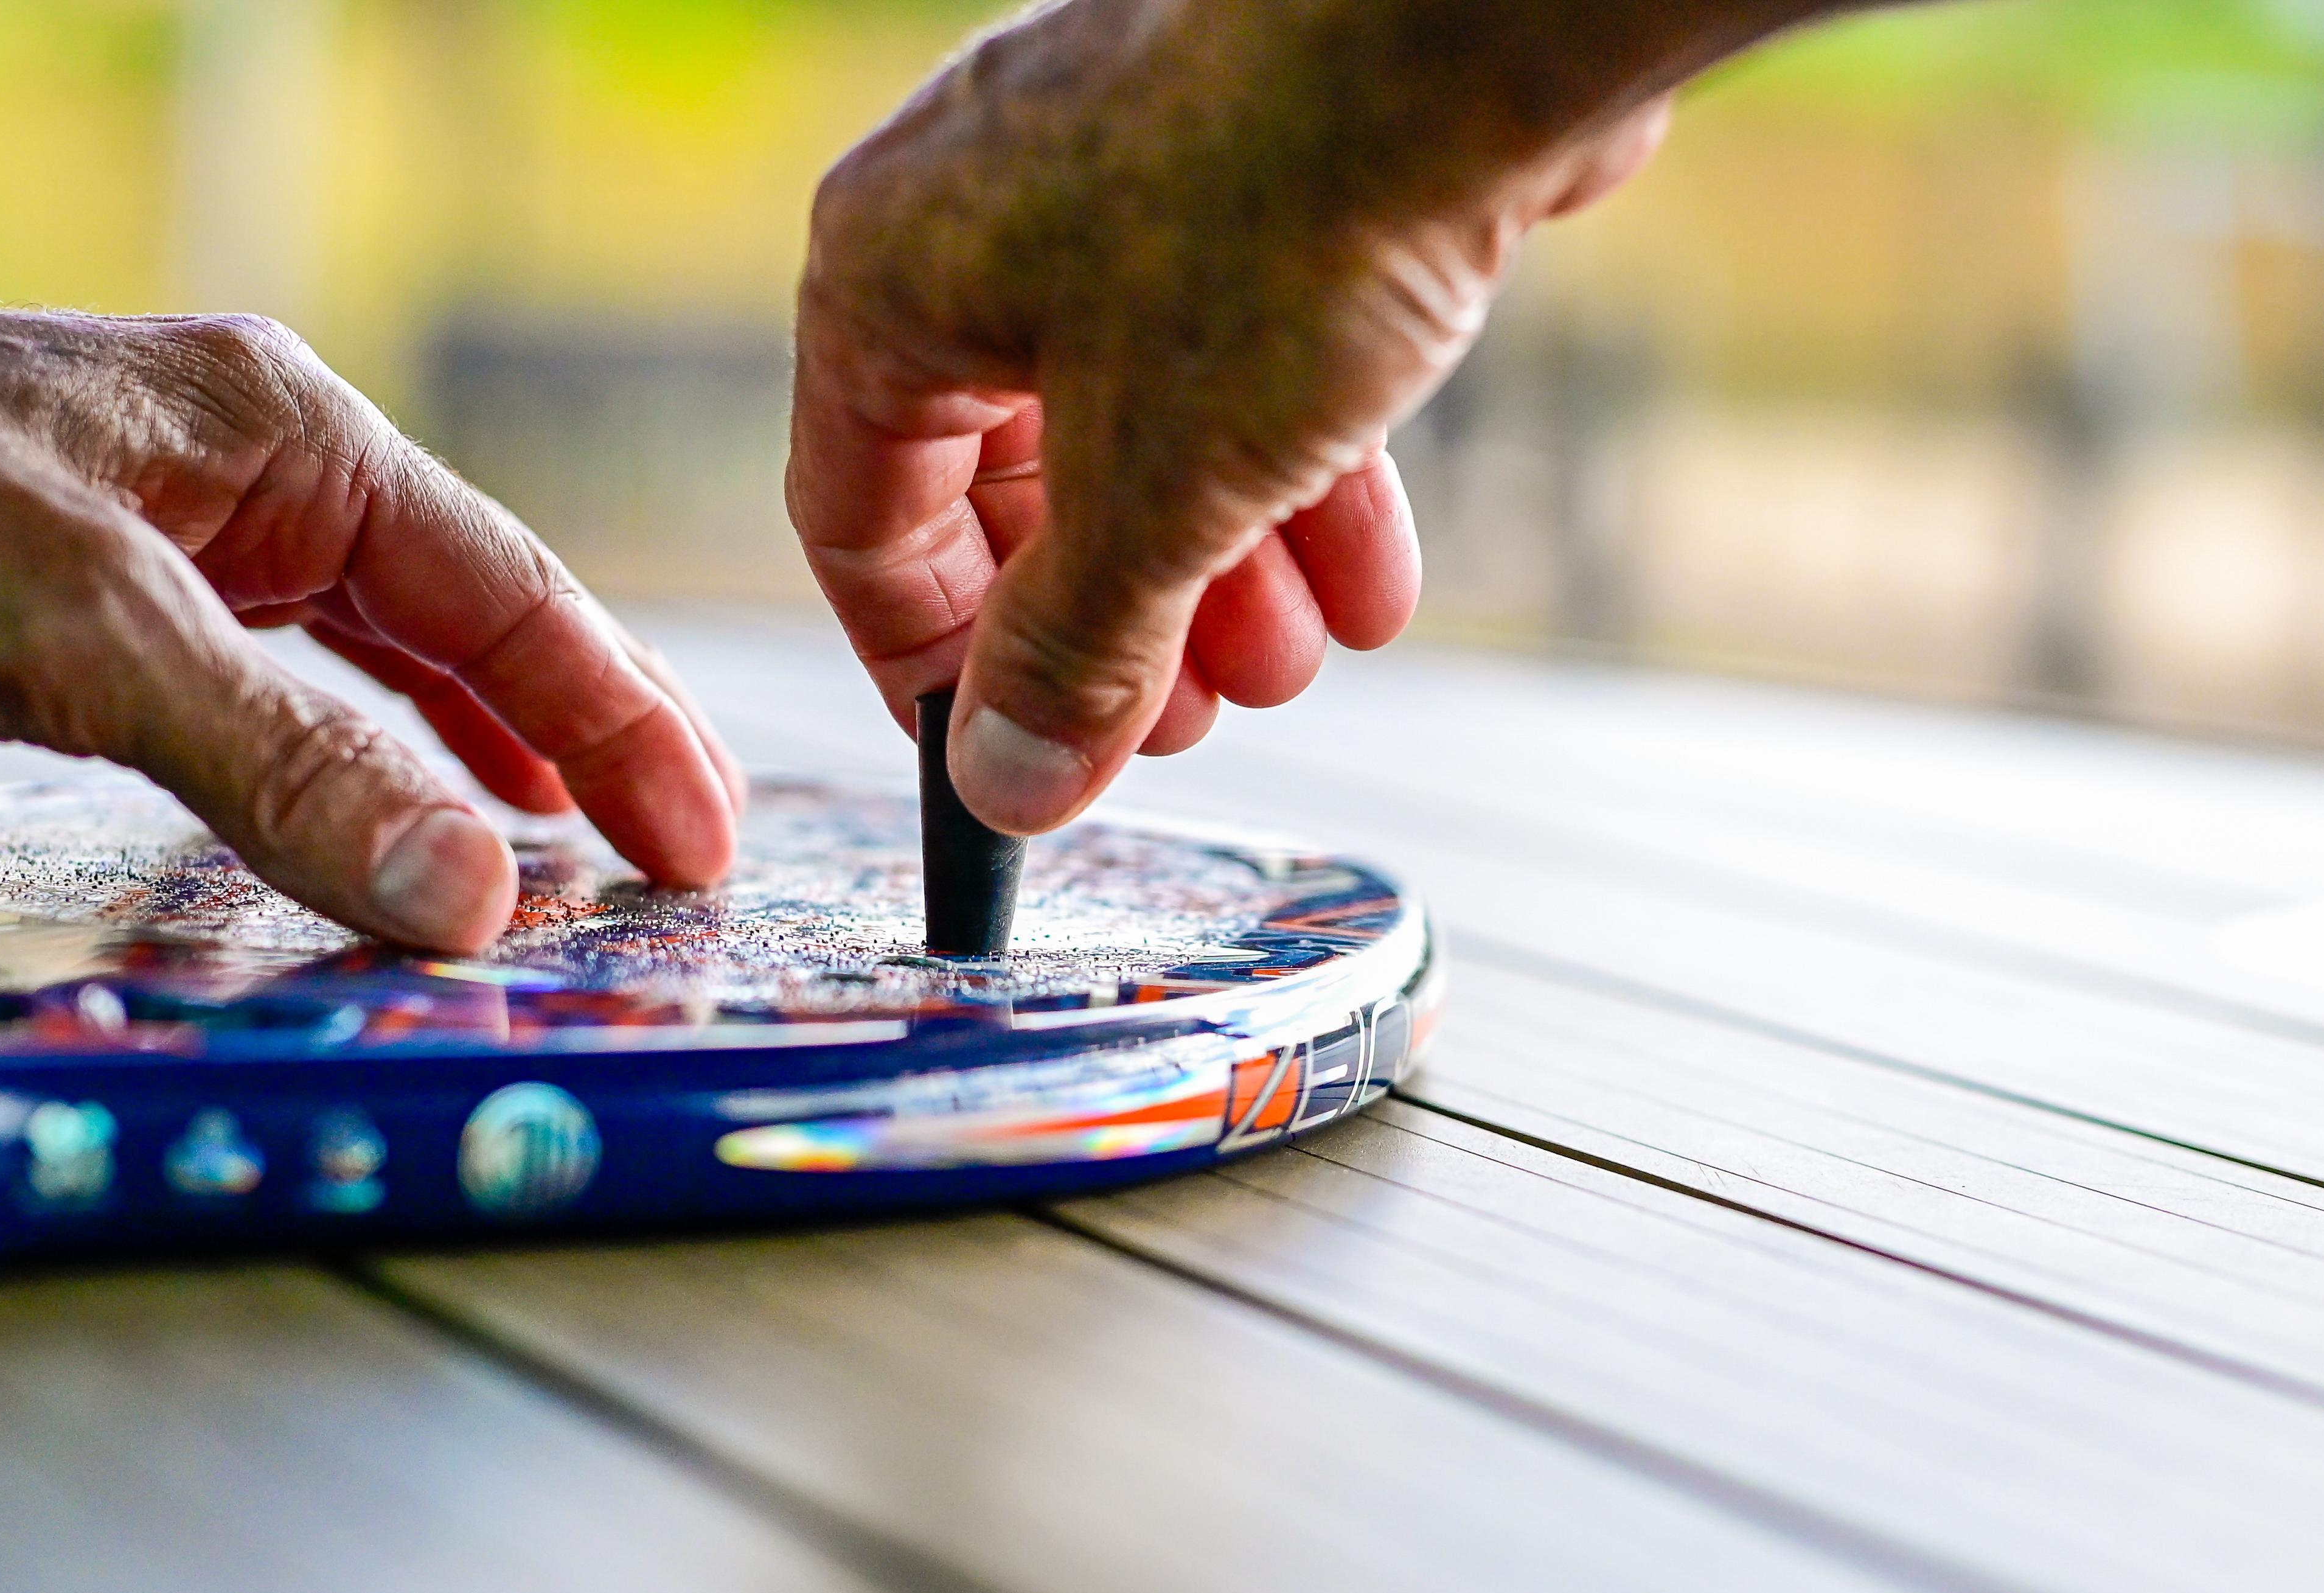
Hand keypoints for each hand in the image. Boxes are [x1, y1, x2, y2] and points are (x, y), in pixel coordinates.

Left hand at [0, 307, 742, 951]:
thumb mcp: (82, 629)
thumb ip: (286, 762)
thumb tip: (465, 896)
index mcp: (287, 429)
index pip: (511, 590)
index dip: (624, 720)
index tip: (701, 841)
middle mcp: (253, 469)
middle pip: (474, 612)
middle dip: (586, 733)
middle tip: (682, 850)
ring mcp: (182, 527)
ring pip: (390, 649)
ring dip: (489, 748)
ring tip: (578, 840)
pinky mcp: (110, 594)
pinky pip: (293, 680)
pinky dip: (374, 752)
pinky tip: (415, 799)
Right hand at [788, 0, 1729, 834]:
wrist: (1466, 17)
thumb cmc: (1272, 213)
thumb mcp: (1153, 493)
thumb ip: (1070, 654)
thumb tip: (1008, 785)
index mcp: (890, 278)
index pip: (857, 515)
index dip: (926, 659)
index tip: (996, 755)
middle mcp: (985, 217)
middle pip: (1013, 482)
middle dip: (1108, 622)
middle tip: (1177, 724)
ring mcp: (1127, 185)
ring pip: (1141, 427)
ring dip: (1215, 574)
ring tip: (1287, 668)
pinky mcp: (1260, 179)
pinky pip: (1245, 360)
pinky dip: (1295, 481)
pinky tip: (1369, 589)